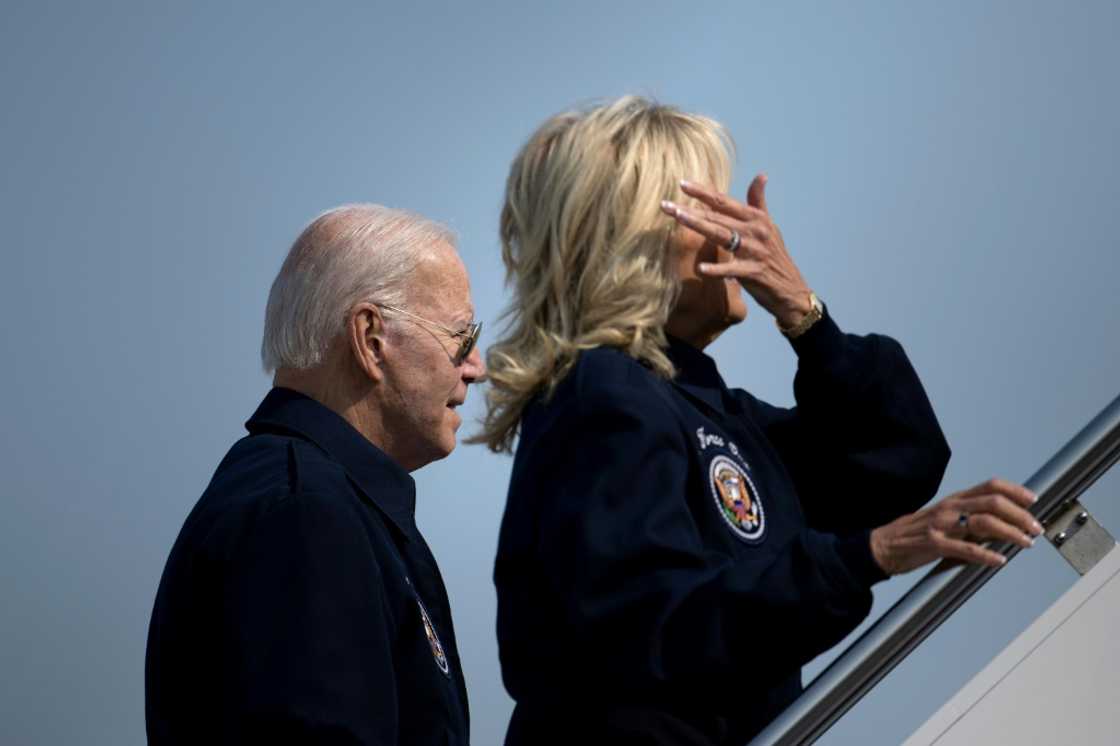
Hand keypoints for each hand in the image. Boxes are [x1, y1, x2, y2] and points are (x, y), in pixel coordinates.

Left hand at [659, 174, 812, 327]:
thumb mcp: (769, 226)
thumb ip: (759, 201)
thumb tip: (761, 175)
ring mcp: (755, 251)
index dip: (703, 192)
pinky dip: (717, 269)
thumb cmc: (774, 256)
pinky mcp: (755, 272)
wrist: (791, 289)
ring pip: (722, 235)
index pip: (724, 201)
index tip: (681, 183)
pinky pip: (732, 269)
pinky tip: (700, 268)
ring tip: (679, 218)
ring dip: (699, 226)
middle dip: (691, 209)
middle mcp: (755, 231)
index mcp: (756, 218)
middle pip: (717, 216)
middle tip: (666, 205)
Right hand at [869, 478, 1042, 575]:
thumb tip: (1002, 526)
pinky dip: (986, 555)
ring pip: (985, 523)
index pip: (990, 486)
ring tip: (1026, 543)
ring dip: (1011, 533)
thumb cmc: (916, 534)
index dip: (1015, 491)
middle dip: (1021, 515)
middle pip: (993, 503)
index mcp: (954, 499)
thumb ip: (970, 519)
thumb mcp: (944, 519)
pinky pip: (966, 548)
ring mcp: (942, 525)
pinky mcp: (934, 544)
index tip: (1033, 500)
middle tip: (1036, 528)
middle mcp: (950, 508)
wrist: (884, 546)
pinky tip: (999, 561)